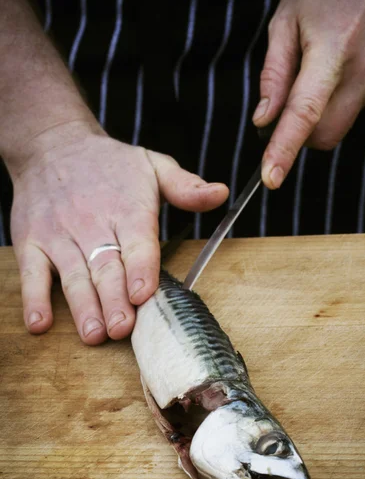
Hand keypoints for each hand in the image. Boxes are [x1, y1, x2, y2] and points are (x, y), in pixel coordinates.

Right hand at [10, 122, 227, 344]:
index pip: (136, 243)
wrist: (52, 144)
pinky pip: (31, 272)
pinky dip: (34, 298)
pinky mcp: (31, 241)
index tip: (143, 294)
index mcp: (127, 209)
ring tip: (93, 334)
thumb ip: (186, 186)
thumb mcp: (153, 164)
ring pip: (72, 275)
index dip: (140, 269)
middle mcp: (92, 223)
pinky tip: (40, 323)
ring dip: (82, 307)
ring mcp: (58, 234)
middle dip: (114, 300)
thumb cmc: (110, 163)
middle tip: (122, 329)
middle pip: (105, 267)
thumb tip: (220, 194)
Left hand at [253, 0, 364, 188]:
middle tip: (282, 111)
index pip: (305, 113)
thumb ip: (274, 76)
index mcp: (333, 50)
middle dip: (300, 136)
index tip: (271, 178)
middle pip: (325, 135)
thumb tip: (264, 120)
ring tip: (317, 71)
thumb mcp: (285, 22)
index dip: (285, 149)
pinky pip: (355, 107)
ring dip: (320, 114)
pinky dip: (338, 100)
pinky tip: (339, 66)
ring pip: (340, 124)